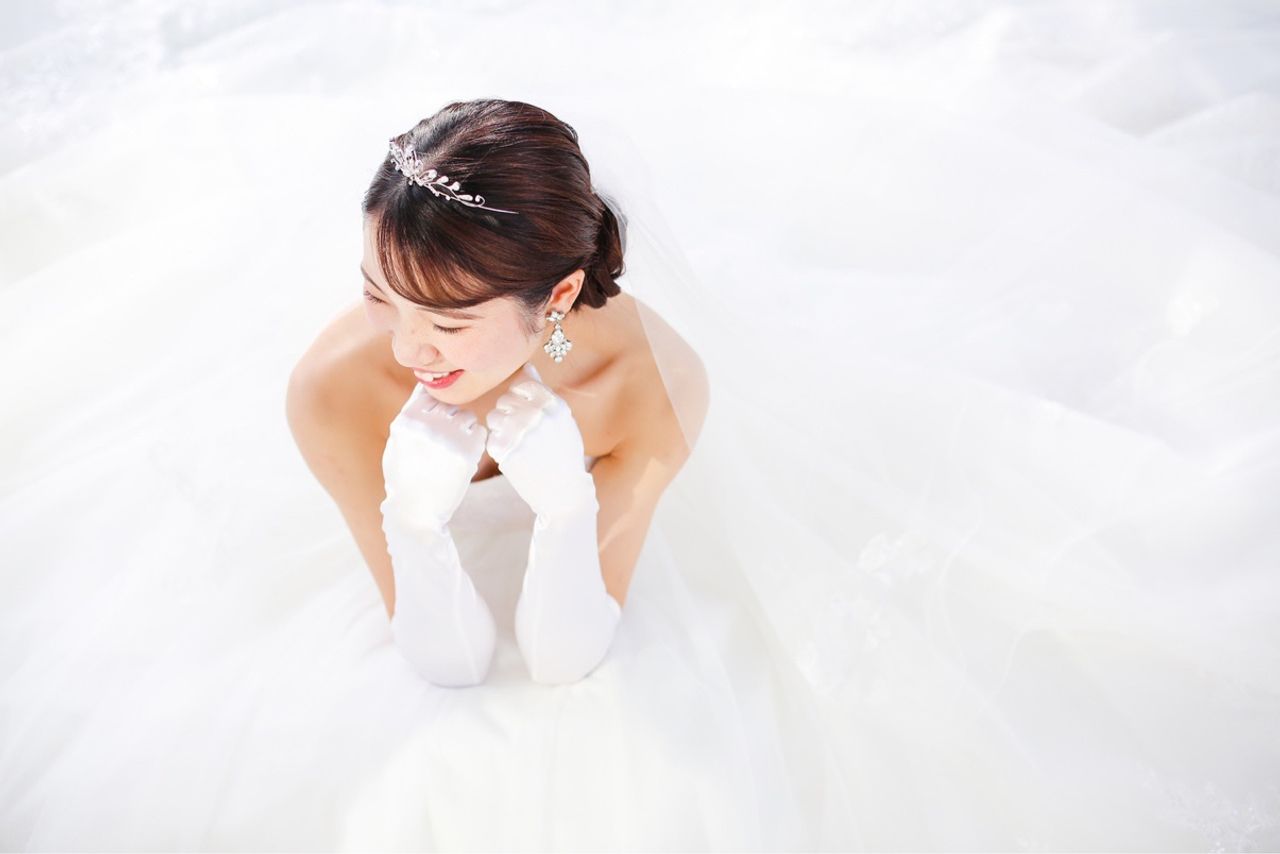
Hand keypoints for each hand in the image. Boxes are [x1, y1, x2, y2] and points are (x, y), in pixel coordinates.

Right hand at [381, 383, 486, 530]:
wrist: (415, 510)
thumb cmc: (405, 473)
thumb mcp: (398, 439)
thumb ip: (413, 411)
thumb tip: (427, 382)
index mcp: (408, 418)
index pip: (429, 392)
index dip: (433, 407)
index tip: (431, 423)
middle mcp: (428, 423)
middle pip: (449, 402)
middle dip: (448, 417)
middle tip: (442, 441)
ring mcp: (449, 436)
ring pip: (466, 416)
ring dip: (462, 428)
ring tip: (450, 449)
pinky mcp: (468, 451)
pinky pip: (479, 431)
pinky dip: (474, 441)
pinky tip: (461, 456)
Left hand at [485, 363, 595, 519]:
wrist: (563, 491)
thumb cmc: (563, 453)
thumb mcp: (562, 420)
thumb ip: (543, 393)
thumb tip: (527, 366)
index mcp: (554, 405)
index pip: (522, 384)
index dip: (520, 398)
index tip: (526, 414)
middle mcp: (537, 415)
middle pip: (504, 399)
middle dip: (509, 413)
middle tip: (521, 432)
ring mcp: (520, 432)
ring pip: (493, 416)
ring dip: (501, 428)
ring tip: (517, 443)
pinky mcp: (505, 450)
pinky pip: (491, 437)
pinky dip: (499, 446)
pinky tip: (514, 456)